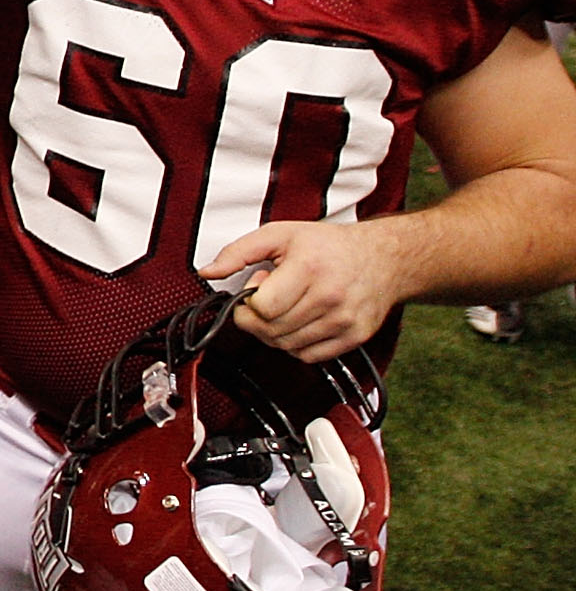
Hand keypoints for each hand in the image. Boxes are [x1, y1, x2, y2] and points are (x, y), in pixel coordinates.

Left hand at [204, 219, 407, 362]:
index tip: (256, 288)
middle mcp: (330, 297)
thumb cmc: (329, 246)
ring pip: (287, 346)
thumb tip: (208, 272)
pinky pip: (309, 356)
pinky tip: (300, 321)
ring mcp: (344, 320)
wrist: (383, 258)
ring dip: (274, 332)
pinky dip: (295, 344)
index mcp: (309, 268)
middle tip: (268, 297)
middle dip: (256, 318)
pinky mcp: (354, 337)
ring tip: (286, 306)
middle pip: (271, 330)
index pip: (263, 309)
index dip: (249, 302)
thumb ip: (239, 252)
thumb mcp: (280, 235)